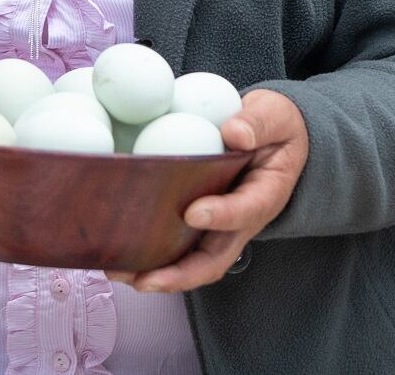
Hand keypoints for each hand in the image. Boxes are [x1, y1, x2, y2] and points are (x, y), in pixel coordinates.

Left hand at [108, 88, 308, 293]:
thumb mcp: (275, 116)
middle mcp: (242, 220)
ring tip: (118, 272)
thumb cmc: (275, 127)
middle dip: (179, 274)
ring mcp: (220, 227)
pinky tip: (118, 254)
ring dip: (157, 274)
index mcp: (266, 194)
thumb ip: (258, 123)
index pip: (246, 211)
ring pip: (192, 262)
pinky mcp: (200, 223)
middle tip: (144, 279)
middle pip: (214, 258)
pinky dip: (150, 257)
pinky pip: (177, 246)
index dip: (222, 216)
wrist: (276, 137)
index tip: (193, 213)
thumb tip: (234, 132)